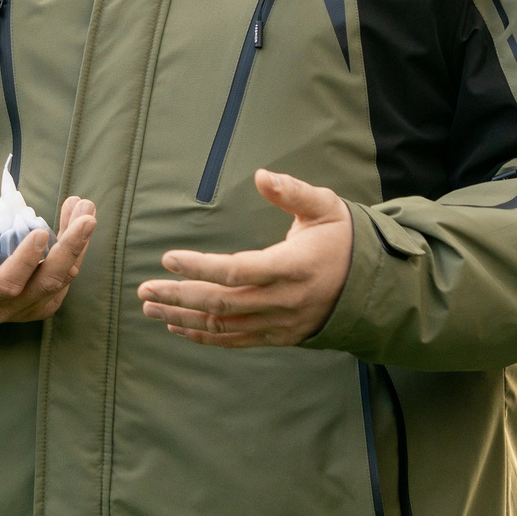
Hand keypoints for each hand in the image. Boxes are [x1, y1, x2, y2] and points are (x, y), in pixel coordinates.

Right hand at [0, 196, 97, 322]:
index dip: (25, 260)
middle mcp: (2, 308)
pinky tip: (78, 219)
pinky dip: (76, 247)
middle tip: (86, 219)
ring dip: (77, 242)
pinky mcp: (44, 301)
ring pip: (62, 278)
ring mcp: (26, 308)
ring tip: (84, 208)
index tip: (40, 232)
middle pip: (44, 284)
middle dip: (68, 251)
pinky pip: (66, 275)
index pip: (7, 283)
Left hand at [141, 170, 351, 348]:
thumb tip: (261, 175)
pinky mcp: (278, 337)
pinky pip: (235, 341)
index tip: (168, 258)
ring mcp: (280, 323)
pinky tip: (177, 326)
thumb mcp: (325, 207)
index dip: (200, 266)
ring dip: (182, 317)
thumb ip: (292, 191)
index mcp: (293, 266)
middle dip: (179, 296)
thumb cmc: (342, 239)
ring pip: (223, 326)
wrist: (372, 286)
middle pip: (222, 303)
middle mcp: (284, 300)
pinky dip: (203, 336)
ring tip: (150, 307)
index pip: (237, 270)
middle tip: (144, 287)